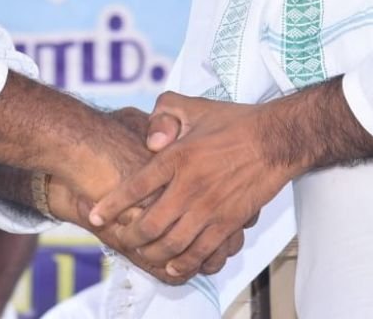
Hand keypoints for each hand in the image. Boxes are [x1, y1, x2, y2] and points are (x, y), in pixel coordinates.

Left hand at [89, 92, 285, 278]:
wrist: (275, 139)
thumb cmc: (233, 122)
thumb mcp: (192, 106)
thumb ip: (163, 114)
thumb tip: (150, 139)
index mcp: (177, 157)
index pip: (135, 187)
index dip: (111, 205)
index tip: (97, 215)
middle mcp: (190, 186)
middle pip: (149, 225)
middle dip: (130, 236)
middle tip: (121, 238)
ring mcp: (210, 208)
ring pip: (173, 244)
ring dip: (153, 254)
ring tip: (144, 253)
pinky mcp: (229, 222)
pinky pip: (201, 251)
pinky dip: (184, 263)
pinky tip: (174, 266)